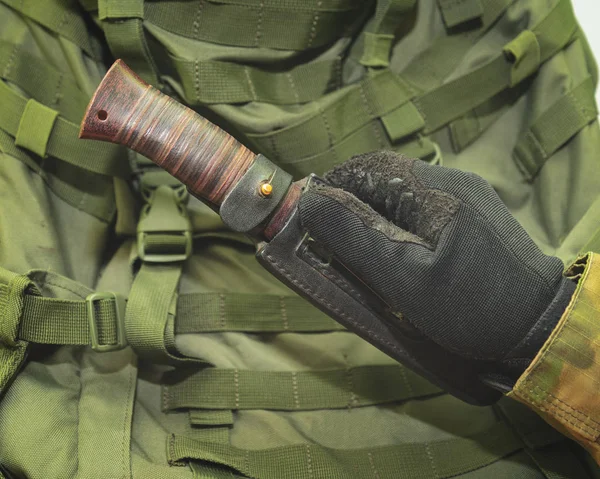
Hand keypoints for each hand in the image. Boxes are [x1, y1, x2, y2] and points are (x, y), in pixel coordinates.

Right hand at [298, 151, 574, 400]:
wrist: (538, 326)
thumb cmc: (467, 305)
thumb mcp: (402, 276)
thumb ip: (354, 235)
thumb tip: (310, 200)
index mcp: (433, 188)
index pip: (367, 167)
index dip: (332, 188)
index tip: (310, 220)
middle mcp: (451, 181)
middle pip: (384, 179)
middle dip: (351, 206)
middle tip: (332, 244)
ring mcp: (466, 197)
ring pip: (402, 195)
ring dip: (374, 217)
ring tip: (360, 254)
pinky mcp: (473, 216)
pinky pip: (423, 210)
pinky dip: (398, 226)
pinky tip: (395, 255)